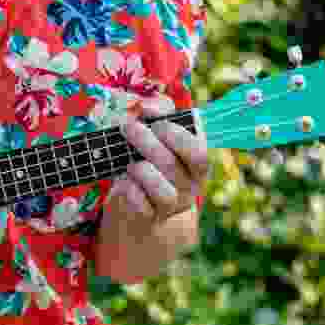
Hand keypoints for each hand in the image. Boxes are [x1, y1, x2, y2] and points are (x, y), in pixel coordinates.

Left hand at [106, 97, 208, 223]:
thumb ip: (158, 113)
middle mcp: (190, 186)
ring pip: (163, 191)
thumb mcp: (155, 134)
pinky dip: (131, 191)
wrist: (135, 200)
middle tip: (128, 128)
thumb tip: (148, 106)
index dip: (175, 132)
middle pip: (173, 165)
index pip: (198, 151)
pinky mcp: (151, 218)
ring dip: (141, 170)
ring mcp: (172, 205)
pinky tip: (125, 183)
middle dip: (148, 142)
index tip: (151, 118)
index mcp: (196, 164)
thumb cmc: (147, 159)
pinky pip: (142, 207)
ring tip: (129, 163)